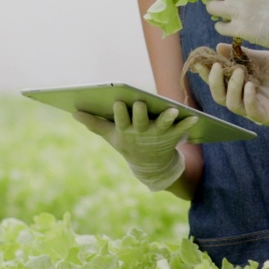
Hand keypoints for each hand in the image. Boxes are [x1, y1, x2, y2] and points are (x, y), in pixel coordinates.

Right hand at [73, 100, 197, 191]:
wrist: (150, 167)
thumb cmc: (128, 143)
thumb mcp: (112, 136)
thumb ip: (95, 124)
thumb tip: (74, 112)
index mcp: (125, 130)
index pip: (120, 120)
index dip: (120, 112)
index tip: (117, 101)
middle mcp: (141, 132)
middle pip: (140, 122)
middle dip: (140, 113)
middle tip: (140, 103)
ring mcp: (157, 135)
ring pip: (162, 125)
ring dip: (167, 118)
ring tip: (173, 110)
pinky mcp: (172, 136)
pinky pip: (181, 130)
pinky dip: (187, 124)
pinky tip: (194, 117)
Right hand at [190, 42, 268, 125]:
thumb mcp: (260, 59)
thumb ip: (240, 55)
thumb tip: (218, 46)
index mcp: (238, 85)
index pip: (217, 81)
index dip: (206, 73)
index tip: (199, 60)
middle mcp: (243, 99)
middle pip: (219, 96)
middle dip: (214, 82)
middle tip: (215, 66)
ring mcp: (254, 109)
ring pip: (232, 105)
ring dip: (232, 88)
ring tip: (238, 72)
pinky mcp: (267, 116)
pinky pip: (251, 111)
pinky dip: (248, 99)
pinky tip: (250, 86)